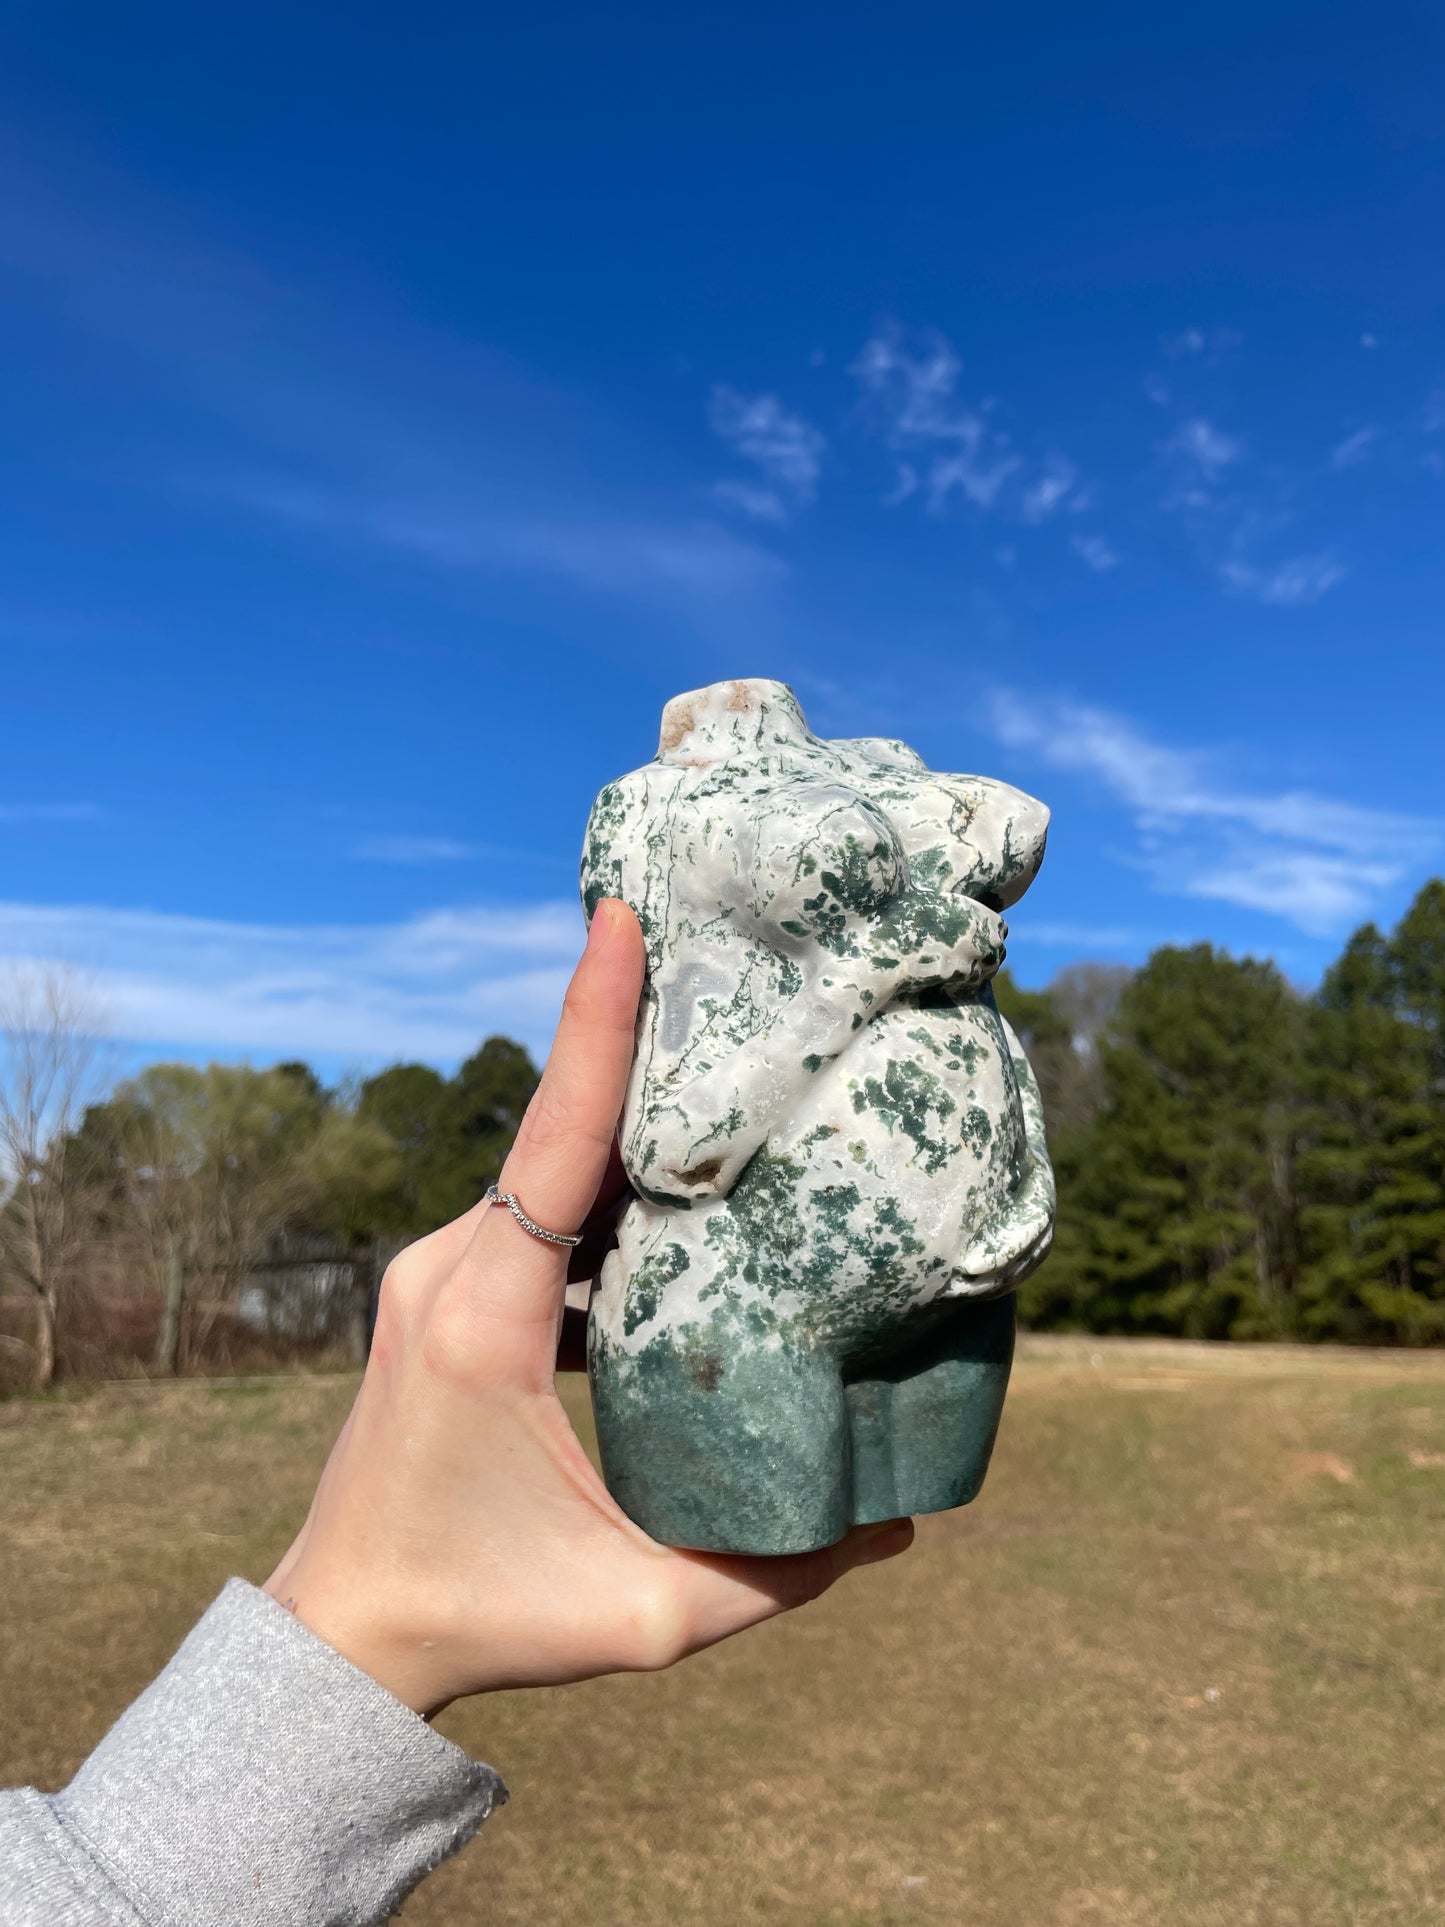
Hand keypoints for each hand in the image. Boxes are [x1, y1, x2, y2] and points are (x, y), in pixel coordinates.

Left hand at [264, 899, 912, 1715]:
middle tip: (721, 958)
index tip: (621, 918)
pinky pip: (531, 1206)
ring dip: (622, 1112)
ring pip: (545, 1161)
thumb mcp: (641, 1614)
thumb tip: (899, 1523)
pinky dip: (598, 1180)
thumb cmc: (484, 1618)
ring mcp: (435, 1273)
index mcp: (485, 1321)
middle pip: (557, 1125)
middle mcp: (448, 1270)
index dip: (595, 1025)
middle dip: (634, 1038)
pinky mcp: (442, 1289)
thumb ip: (775, 1572)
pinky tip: (674, 1179)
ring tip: (720, 1060)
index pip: (555, 1141)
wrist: (347, 1632)